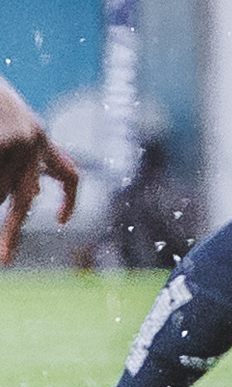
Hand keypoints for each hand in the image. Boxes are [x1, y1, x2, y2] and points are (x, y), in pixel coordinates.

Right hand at [0, 75, 78, 263]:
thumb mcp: (11, 127)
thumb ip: (23, 158)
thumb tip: (37, 194)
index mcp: (39, 137)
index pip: (67, 173)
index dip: (68, 199)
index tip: (62, 222)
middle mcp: (33, 141)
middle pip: (22, 200)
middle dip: (11, 231)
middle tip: (5, 259)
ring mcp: (13, 143)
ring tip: (0, 147)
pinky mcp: (0, 144)